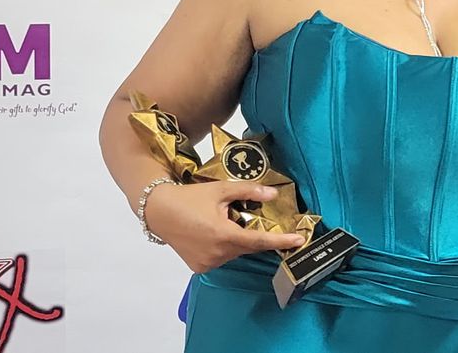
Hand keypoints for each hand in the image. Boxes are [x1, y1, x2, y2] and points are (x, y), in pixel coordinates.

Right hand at [144, 180, 308, 273]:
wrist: (158, 211)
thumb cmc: (189, 198)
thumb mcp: (219, 190)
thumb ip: (248, 192)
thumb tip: (273, 194)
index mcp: (224, 235)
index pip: (260, 241)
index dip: (281, 241)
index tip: (299, 241)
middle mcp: (218, 253)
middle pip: (247, 246)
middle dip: (250, 233)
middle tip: (240, 217)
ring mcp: (208, 263)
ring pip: (234, 253)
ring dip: (235, 240)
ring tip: (218, 222)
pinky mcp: (200, 267)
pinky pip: (221, 258)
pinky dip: (222, 248)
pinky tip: (210, 234)